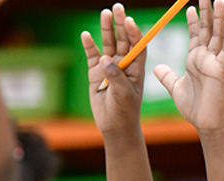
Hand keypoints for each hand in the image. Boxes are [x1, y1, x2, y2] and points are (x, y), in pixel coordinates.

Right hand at [81, 3, 145, 136]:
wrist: (114, 126)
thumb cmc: (125, 111)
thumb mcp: (124, 93)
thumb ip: (116, 76)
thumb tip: (104, 59)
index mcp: (136, 68)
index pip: (137, 45)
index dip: (134, 33)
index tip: (129, 22)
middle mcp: (123, 64)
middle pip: (122, 39)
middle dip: (120, 24)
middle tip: (117, 8)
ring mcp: (109, 67)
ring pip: (108, 44)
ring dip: (107, 29)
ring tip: (105, 14)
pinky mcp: (95, 73)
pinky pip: (92, 55)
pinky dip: (89, 45)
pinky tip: (86, 35)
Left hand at [154, 0, 223, 133]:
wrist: (205, 122)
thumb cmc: (193, 108)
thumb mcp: (175, 88)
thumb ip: (167, 76)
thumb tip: (157, 67)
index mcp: (195, 60)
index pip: (195, 35)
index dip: (193, 21)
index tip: (189, 7)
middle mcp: (206, 58)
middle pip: (207, 29)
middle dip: (206, 12)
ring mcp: (214, 63)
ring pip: (218, 35)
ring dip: (219, 18)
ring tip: (218, 0)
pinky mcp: (221, 71)